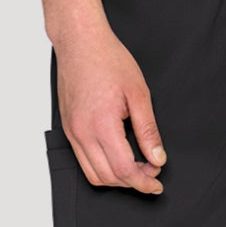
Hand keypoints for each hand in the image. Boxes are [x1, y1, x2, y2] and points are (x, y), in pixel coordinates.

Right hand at [53, 21, 167, 194]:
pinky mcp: (69, 128)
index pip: (123, 169)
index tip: (157, 184)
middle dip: (132, 182)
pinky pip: (82, 160)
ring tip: (137, 167)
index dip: (143, 182)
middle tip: (152, 172)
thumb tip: (157, 158)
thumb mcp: (139, 94)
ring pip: (92, 174)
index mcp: (101, 125)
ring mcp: (72, 132)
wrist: (80, 42)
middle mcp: (82, 133)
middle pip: (107, 177)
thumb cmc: (108, 60)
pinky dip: (102, 167)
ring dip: (116, 178)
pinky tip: (119, 155)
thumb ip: (148, 130)